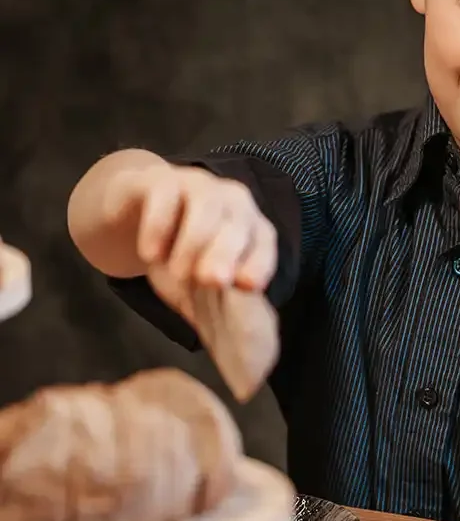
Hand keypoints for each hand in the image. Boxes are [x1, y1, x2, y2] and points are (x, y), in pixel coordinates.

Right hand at [101, 163, 276, 303]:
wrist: (133, 215)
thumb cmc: (180, 256)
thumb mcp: (200, 285)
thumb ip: (221, 305)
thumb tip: (240, 341)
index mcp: (251, 229)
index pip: (264, 242)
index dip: (260, 262)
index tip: (250, 287)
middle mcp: (232, 203)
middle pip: (238, 222)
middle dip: (227, 252)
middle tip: (212, 281)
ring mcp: (198, 186)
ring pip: (205, 205)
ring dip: (194, 241)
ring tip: (178, 273)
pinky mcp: (160, 180)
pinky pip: (164, 195)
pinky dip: (158, 226)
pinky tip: (150, 254)